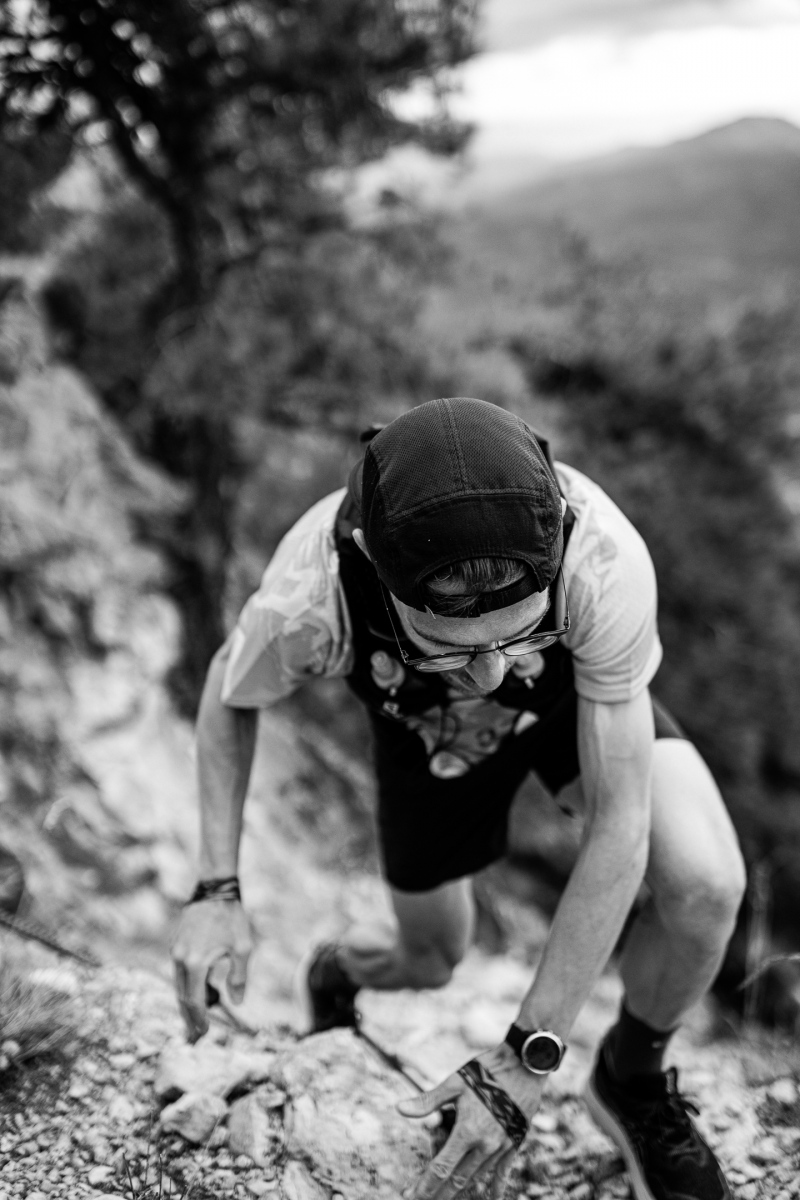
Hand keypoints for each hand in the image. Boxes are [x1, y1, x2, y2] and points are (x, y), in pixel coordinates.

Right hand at [171, 899, 252, 1041]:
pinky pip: (180, 973)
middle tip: (195, 1038)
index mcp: (195, 962)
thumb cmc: (231, 918)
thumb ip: (239, 977)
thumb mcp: (243, 948)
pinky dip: (187, 987)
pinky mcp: (176, 945)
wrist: (215, 890)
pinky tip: (198, 993)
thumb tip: (237, 1002)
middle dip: (189, 1018)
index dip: (198, 1019)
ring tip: (197, 1020)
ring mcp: (175, 951)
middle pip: (181, 997)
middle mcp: (180, 959)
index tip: (203, 1034)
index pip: (193, 1000)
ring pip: (179, 985)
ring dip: (188, 1003)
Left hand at [398, 1043, 544, 1198]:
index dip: (425, 1186)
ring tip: (446, 1197)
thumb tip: (400, 1108)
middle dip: (439, 1193)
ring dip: (462, 1189)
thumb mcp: (454, 1082)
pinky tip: (493, 1196)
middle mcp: (484, 1145)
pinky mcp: (514, 1141)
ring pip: (478, 1176)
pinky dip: (497, 1185)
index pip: (441, 1169)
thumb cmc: (486, 1071)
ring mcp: (501, 1146)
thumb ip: (428, 1101)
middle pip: (458, 1179)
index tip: (412, 1197)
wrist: (525, 1066)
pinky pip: (504, 1170)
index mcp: (467, 1131)